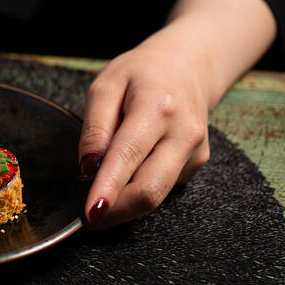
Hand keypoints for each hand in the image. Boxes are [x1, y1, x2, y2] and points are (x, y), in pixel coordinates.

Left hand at [78, 41, 209, 227]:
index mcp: (156, 107)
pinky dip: (139, 187)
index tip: (92, 214)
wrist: (187, 65)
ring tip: (103, 193)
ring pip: (157, 195)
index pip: (128, 156)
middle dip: (117, 211)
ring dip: (125, 204)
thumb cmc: (140, 74)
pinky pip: (163, 186)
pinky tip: (130, 170)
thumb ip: (94, 128)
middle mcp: (183, 132)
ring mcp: (195, 151)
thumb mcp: (105, 86)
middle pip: (150, 189)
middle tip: (90, 219)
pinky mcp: (197, 163)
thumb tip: (87, 169)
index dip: (108, 190)